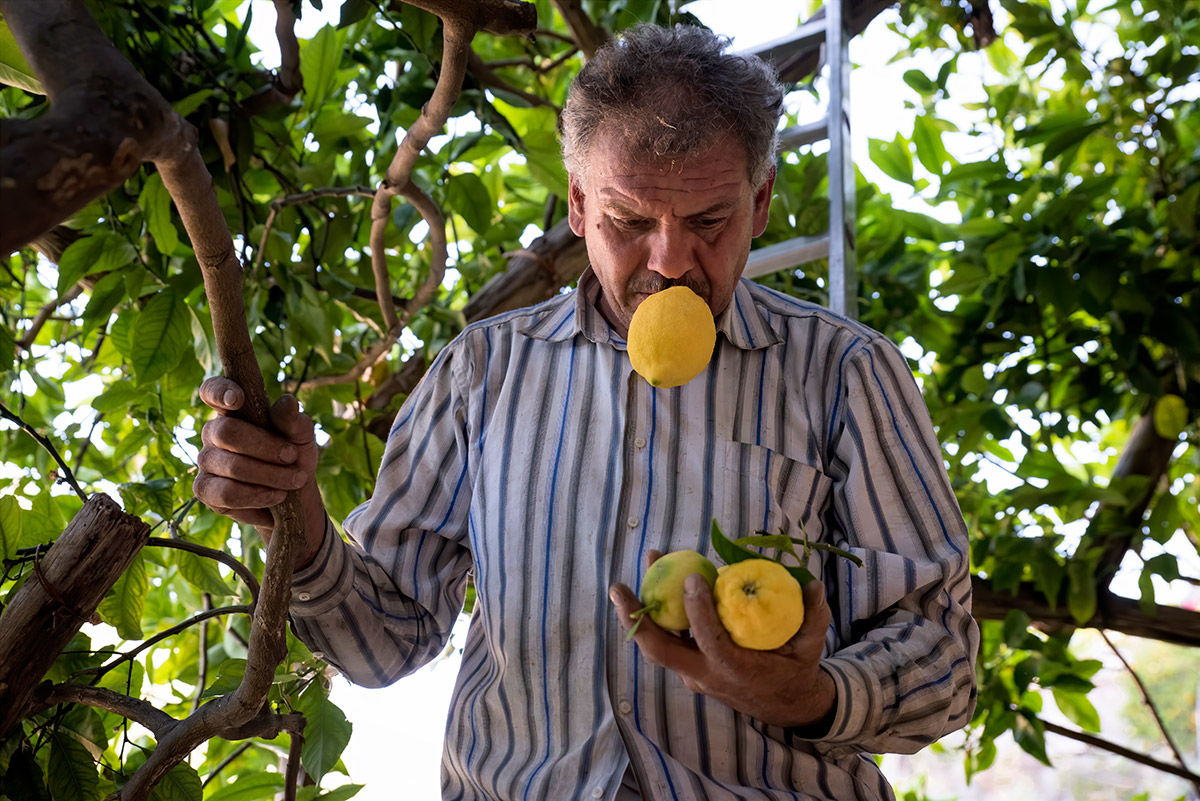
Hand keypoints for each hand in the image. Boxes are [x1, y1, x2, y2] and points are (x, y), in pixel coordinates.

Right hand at [194, 377, 326, 564]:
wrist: (294, 496)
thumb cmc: (294, 456)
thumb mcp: (301, 436)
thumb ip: (292, 421)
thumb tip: (288, 401)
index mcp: (233, 410)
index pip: (212, 391)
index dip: (219, 392)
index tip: (238, 399)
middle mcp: (213, 433)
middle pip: (227, 432)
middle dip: (266, 446)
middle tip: (292, 457)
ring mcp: (206, 461)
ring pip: (232, 466)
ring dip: (271, 475)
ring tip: (294, 480)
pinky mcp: (206, 491)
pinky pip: (227, 494)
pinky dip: (258, 496)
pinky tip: (277, 496)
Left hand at [609, 550, 835, 729]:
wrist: (786, 707)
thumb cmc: (796, 672)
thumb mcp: (810, 648)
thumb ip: (814, 617)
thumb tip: (813, 584)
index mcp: (733, 669)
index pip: (707, 640)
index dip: (697, 610)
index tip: (692, 577)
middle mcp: (705, 674)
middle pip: (658, 650)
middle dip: (635, 618)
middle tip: (619, 586)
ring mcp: (693, 673)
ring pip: (656, 646)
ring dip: (638, 613)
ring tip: (629, 578)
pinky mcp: (690, 668)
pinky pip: (668, 642)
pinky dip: (656, 618)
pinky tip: (656, 587)